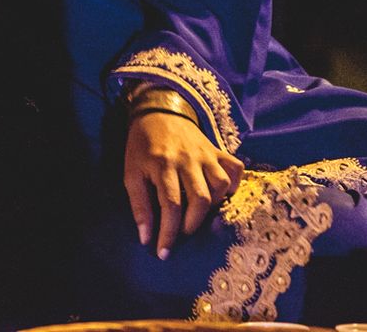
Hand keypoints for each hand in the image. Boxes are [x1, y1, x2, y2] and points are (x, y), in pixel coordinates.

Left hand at [124, 111, 244, 258]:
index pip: (170, 206)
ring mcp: (206, 154)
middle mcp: (187, 159)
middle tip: (181, 231)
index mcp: (162, 165)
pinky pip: (235, 169)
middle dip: (191, 224)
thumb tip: (146, 239)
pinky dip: (232, 185)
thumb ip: (139, 206)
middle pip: (199, 199)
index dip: (168, 233)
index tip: (163, 253)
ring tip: (197, 211)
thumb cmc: (141, 147)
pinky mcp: (218, 150)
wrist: (157, 112)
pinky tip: (219, 193)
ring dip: (212, 206)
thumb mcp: (131, 174)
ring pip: (220, 185)